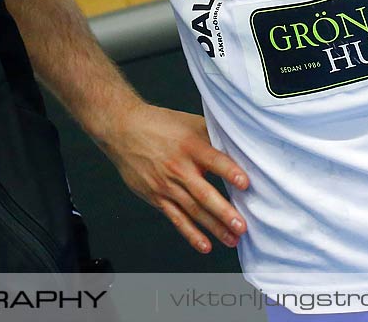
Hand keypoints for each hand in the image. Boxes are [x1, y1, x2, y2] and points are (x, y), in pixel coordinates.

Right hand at [98, 103, 248, 252]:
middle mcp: (178, 168)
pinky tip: (205, 245)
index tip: (245, 183)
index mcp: (189, 146)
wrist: (123, 131)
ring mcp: (166, 185)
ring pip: (193, 210)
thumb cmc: (158, 125)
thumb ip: (212, 136)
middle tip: (241, 225)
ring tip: (232, 239)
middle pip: (203, 193)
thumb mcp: (188, 122)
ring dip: (214, 227)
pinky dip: (191, 234)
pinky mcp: (157, 197)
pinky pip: (176, 219)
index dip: (229, 171)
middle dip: (223, 211)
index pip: (213, 160)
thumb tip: (238, 146)